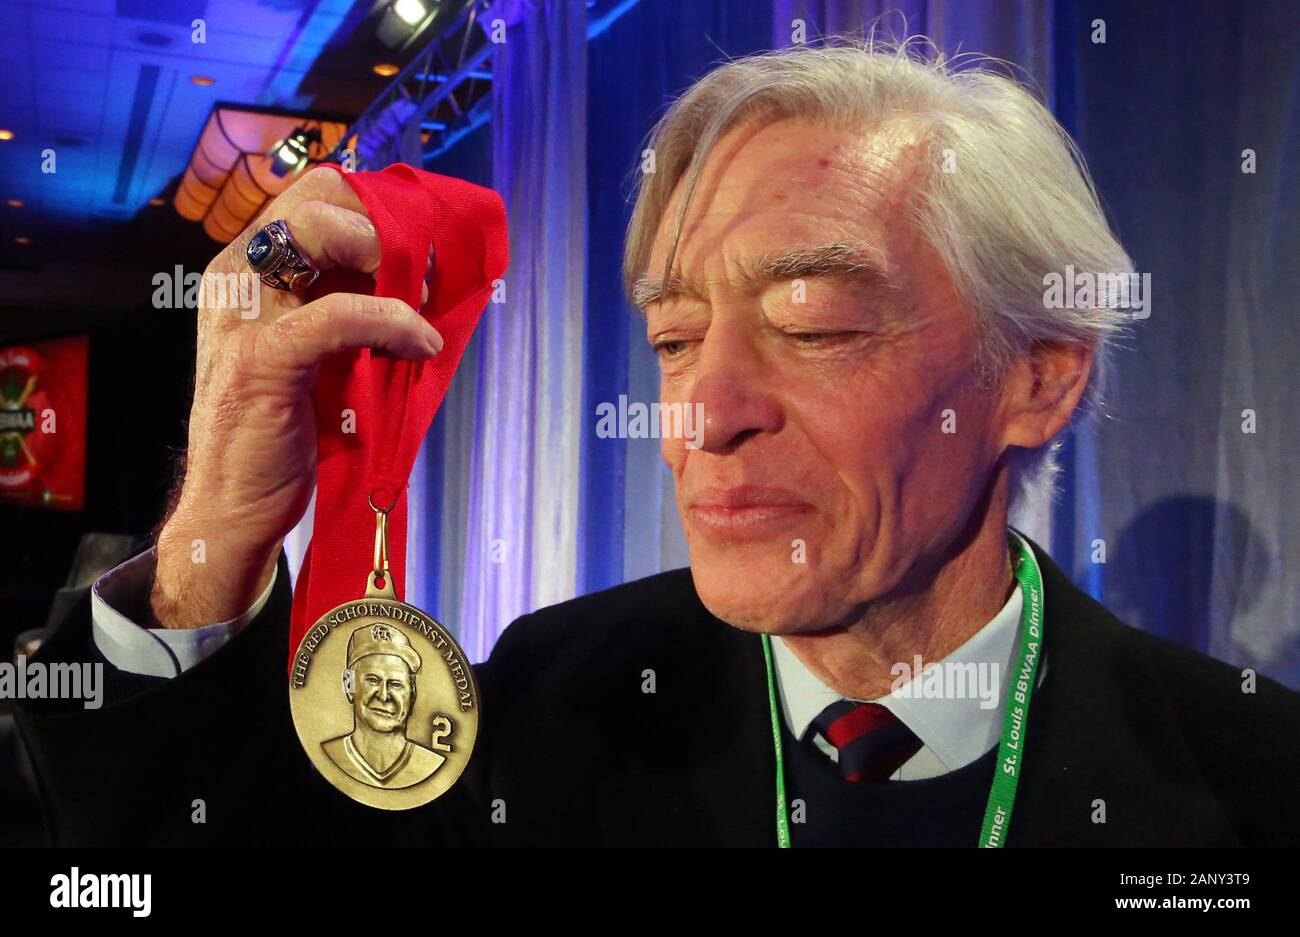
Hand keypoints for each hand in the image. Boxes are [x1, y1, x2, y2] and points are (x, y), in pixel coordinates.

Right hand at [148, 167, 440, 628]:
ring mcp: (244, 313)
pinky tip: (421, 345)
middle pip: (318, 198)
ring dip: (389, 262)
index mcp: (247, 266)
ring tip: (424, 304)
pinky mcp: (263, 357)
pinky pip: (340, 313)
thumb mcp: (317, 348)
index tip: (418, 244)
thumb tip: (420, 270)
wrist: (235, 505)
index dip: (374, 206)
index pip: (313, 192)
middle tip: (426, 272)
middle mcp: (237, 275)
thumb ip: (348, 300)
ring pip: (321, 236)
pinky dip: (392, 322)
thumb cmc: (282, 427)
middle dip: (384, 225)